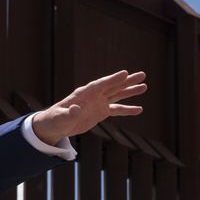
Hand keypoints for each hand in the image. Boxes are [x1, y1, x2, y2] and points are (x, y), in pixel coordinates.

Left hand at [32, 70, 146, 145]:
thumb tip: (76, 109)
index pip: (100, 84)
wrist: (55, 126)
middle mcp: (93, 96)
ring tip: (144, 87)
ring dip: (130, 91)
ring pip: (117, 95)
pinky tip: (139, 109)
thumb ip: (69, 113)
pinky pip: (116, 110)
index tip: (125, 73)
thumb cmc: (55, 120)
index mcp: (84, 93)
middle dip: (127, 81)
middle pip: (113, 86)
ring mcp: (98, 103)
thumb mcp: (61, 117)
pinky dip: (127, 110)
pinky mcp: (100, 112)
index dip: (112, 79)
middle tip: (142, 75)